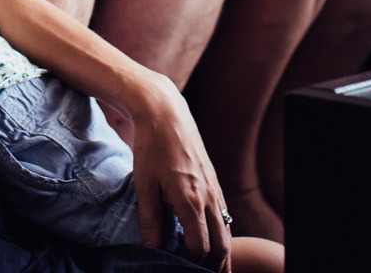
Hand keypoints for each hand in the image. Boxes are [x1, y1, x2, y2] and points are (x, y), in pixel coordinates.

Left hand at [128, 73, 232, 270]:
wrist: (167, 114)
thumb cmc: (152, 147)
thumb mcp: (144, 185)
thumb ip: (150, 221)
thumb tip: (152, 251)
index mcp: (190, 200)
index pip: (200, 247)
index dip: (193, 265)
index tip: (181, 272)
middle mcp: (209, 197)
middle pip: (221, 245)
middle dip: (215, 267)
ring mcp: (215, 189)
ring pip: (226, 231)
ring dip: (221, 254)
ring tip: (214, 271)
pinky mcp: (214, 182)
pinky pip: (224, 216)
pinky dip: (221, 234)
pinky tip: (213, 242)